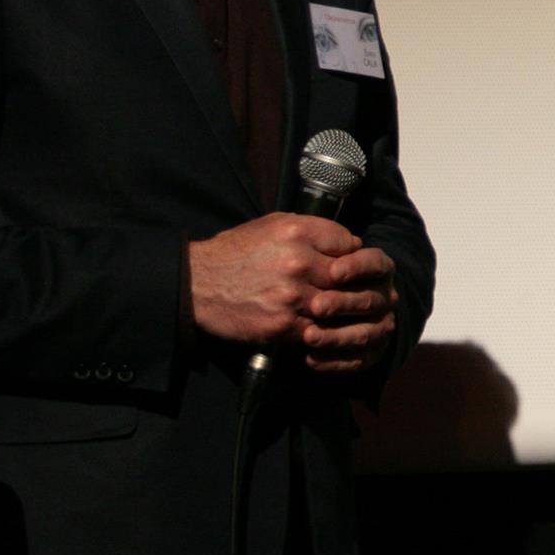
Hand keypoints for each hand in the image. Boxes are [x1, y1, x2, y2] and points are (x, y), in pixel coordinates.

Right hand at [187, 214, 396, 371]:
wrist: (197, 285)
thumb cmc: (235, 253)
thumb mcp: (272, 225)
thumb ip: (312, 230)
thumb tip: (350, 242)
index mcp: (297, 232)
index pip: (348, 243)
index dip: (351, 254)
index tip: (350, 263)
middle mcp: (298, 262)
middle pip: (349, 275)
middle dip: (353, 283)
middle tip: (357, 289)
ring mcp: (292, 296)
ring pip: (338, 305)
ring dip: (342, 309)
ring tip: (342, 309)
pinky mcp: (283, 325)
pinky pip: (319, 329)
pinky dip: (322, 329)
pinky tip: (320, 325)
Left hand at [299, 247, 399, 374]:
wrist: (304, 304)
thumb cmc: (307, 270)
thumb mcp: (312, 248)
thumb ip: (321, 243)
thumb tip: (326, 243)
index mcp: (377, 268)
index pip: (375, 263)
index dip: (357, 267)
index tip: (333, 272)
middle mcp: (384, 297)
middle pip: (370, 300)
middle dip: (343, 304)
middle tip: (316, 306)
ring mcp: (380, 326)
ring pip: (364, 334)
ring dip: (337, 337)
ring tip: (308, 336)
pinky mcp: (370, 353)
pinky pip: (357, 361)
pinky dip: (334, 362)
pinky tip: (310, 359)